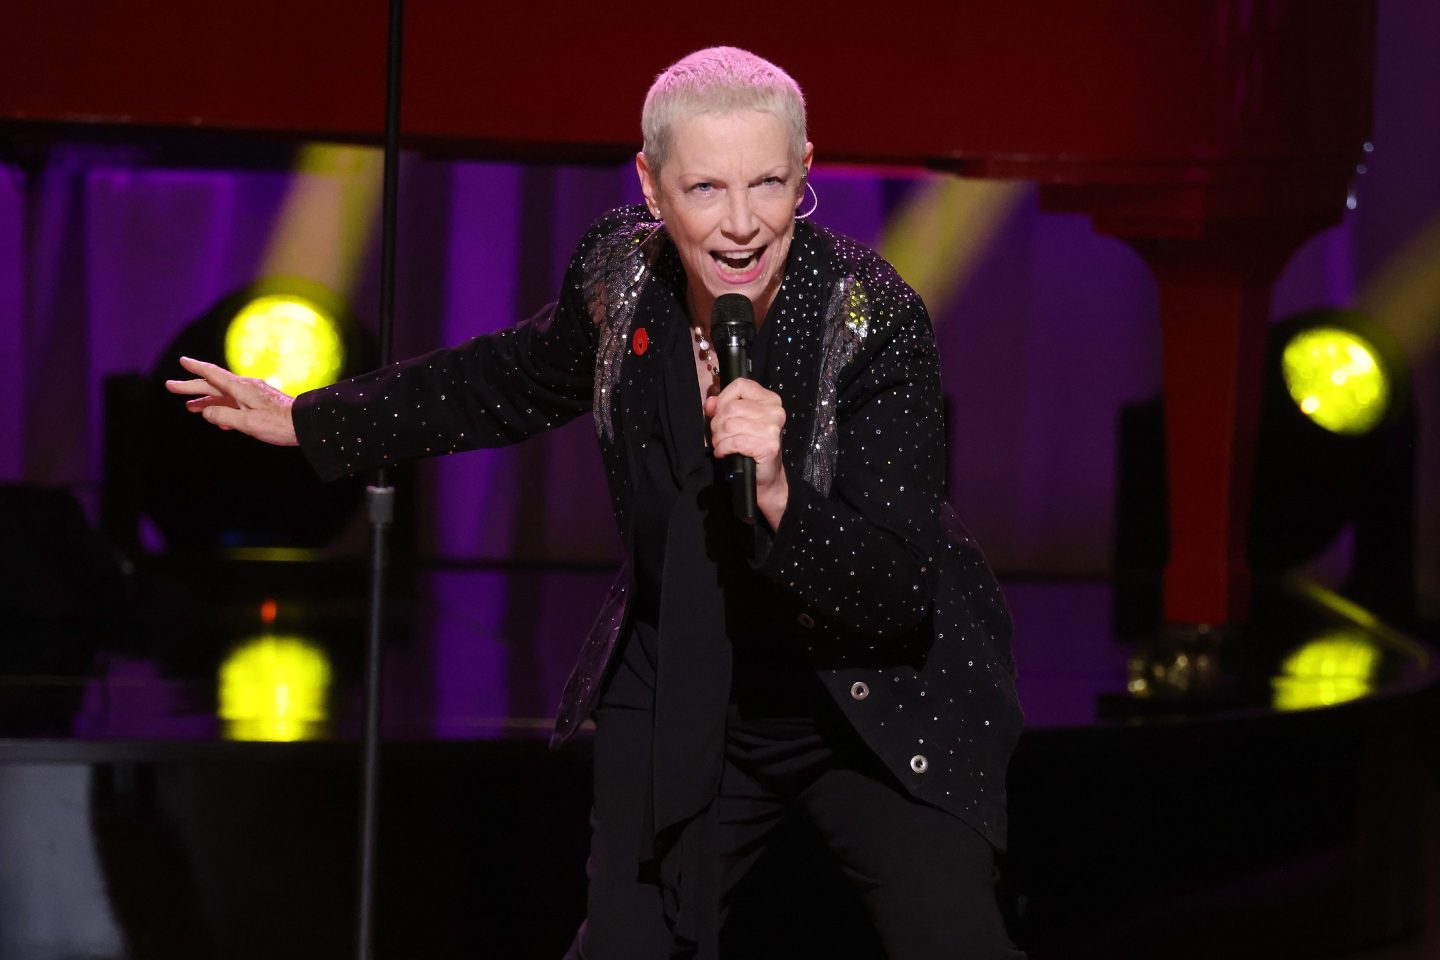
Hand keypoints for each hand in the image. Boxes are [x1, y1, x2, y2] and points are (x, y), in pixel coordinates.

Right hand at [165, 356, 298, 445]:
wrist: (306, 424)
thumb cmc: (279, 424)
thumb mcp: (247, 423)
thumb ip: (224, 417)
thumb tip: (206, 411)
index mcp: (241, 388)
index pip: (213, 374)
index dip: (196, 368)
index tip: (182, 360)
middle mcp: (245, 388)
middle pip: (213, 385)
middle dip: (192, 387)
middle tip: (170, 386)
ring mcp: (253, 395)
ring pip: (224, 396)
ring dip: (206, 401)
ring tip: (189, 407)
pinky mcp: (260, 404)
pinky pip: (236, 405)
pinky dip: (223, 410)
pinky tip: (217, 421)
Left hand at [704, 378, 787, 528]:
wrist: (765, 478)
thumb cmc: (750, 448)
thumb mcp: (737, 422)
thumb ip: (722, 407)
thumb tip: (710, 402)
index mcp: (770, 400)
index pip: (740, 385)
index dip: (723, 399)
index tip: (718, 414)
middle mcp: (775, 411)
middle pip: (732, 408)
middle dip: (718, 424)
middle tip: (719, 436)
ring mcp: (773, 428)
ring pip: (730, 425)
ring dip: (719, 438)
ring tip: (721, 445)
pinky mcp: (768, 446)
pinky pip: (734, 441)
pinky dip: (723, 448)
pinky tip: (724, 453)